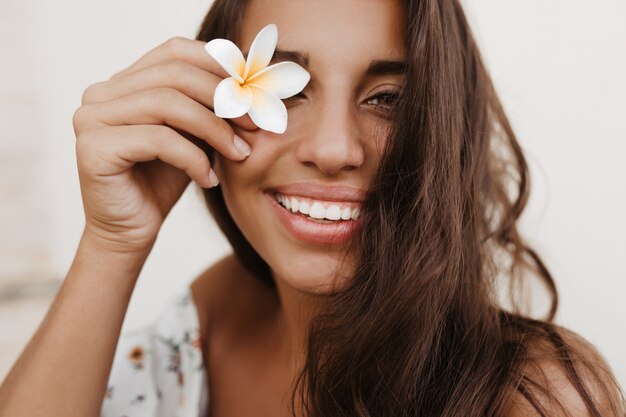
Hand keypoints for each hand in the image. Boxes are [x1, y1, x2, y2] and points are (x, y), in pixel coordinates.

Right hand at [72, 36, 257, 253]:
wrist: (131, 232)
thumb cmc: (163, 182)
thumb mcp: (194, 136)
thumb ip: (210, 106)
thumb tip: (254, 84)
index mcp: (123, 83)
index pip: (174, 51)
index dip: (218, 66)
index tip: (255, 93)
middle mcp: (101, 94)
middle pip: (174, 74)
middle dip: (223, 98)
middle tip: (255, 123)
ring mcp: (91, 118)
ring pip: (167, 104)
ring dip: (214, 129)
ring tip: (239, 154)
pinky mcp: (93, 148)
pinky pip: (158, 139)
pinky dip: (193, 158)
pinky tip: (209, 179)